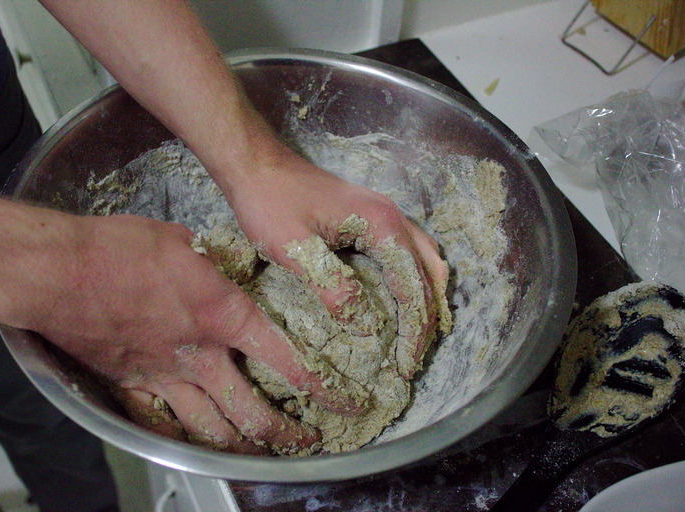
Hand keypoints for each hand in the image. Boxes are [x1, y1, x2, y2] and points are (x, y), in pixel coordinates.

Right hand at [34, 214, 364, 453]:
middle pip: (251, 414)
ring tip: (260, 449)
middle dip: (285, 433)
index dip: (321, 387)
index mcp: (224, 317)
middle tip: (305, 440)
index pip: (286, 361)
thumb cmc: (124, 247)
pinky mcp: (132, 385)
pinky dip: (185, 437)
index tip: (343, 402)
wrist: (63, 271)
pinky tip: (197, 441)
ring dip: (241, 444)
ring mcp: (165, 377)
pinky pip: (164, 424)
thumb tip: (230, 271)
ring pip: (211, 430)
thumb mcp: (188, 244)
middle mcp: (200, 357)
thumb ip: (217, 267)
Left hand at [223, 150, 450, 377]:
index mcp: (382, 225)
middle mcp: (393, 218)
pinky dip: (413, 282)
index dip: (414, 330)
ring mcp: (384, 216)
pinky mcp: (371, 219)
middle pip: (428, 275)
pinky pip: (408, 254)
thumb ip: (332, 287)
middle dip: (426, 320)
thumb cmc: (270, 202)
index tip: (406, 367)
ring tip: (414, 337)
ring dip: (424, 300)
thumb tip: (367, 329)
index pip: (413, 286)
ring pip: (424, 262)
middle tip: (412, 361)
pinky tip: (398, 303)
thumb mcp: (296, 249)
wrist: (256, 164)